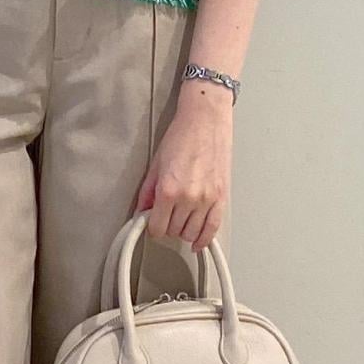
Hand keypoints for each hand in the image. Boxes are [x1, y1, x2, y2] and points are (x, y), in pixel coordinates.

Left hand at [132, 92, 231, 251]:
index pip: (157, 227)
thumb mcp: (156, 164)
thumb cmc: (182, 136)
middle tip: (165, 215)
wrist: (205, 121)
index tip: (152, 223)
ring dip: (183, 231)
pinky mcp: (221, 198)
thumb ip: (148, 192)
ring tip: (180, 220)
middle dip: (167, 226)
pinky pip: (213, 229)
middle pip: (174, 231)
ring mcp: (207, 200)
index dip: (152, 228)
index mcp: (168, 190)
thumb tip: (142, 211)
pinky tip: (197, 242)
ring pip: (192, 233)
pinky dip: (204, 240)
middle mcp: (189, 198)